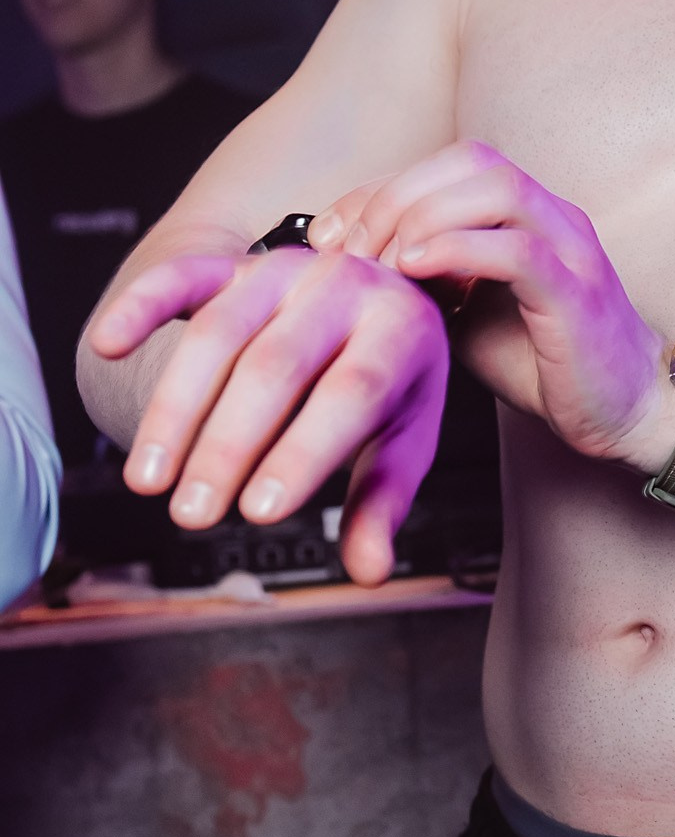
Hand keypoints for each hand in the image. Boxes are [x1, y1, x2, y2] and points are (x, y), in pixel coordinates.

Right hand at [86, 245, 449, 585]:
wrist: (383, 292)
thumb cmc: (392, 379)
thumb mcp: (406, 435)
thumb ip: (382, 501)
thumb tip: (369, 571)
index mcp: (401, 330)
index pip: (352, 392)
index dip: (303, 452)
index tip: (259, 512)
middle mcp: (344, 286)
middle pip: (276, 365)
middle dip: (227, 445)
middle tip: (192, 515)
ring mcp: (284, 269)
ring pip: (219, 333)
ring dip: (175, 409)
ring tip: (148, 480)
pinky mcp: (233, 264)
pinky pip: (181, 278)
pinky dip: (139, 307)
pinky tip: (105, 344)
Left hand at [310, 142, 674, 467]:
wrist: (622, 413)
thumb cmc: (545, 364)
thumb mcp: (466, 313)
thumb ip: (425, 279)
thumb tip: (352, 270)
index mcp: (525, 214)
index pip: (447, 165)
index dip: (380, 188)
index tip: (329, 233)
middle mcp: (552, 216)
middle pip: (471, 159)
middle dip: (396, 194)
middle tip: (349, 251)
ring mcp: (570, 249)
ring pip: (497, 188)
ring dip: (423, 215)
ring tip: (382, 262)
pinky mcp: (577, 294)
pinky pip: (519, 250)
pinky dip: (460, 248)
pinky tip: (417, 269)